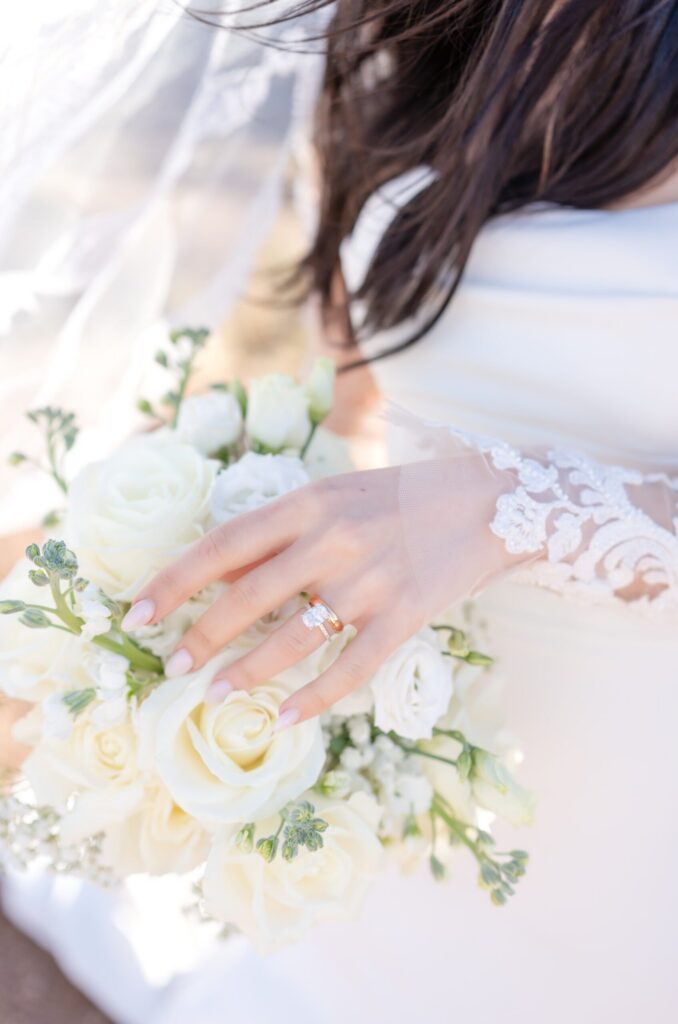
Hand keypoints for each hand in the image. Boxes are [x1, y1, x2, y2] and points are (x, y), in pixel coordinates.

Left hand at [123, 458, 518, 726]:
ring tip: (215, 696)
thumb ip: (286, 530)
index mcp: (309, 502)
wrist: (492, 500)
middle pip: (247, 597)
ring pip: (293, 638)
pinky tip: (286, 719)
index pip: (223, 545)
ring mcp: (371, 580)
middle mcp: (333, 539)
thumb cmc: (404, 496)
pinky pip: (352, 667)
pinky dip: (316, 698)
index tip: (136, 613)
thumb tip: (222, 572)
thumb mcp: (337, 494)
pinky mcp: (406, 615)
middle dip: (201, 636)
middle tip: (172, 666)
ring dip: (248, 673)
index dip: (173, 582)